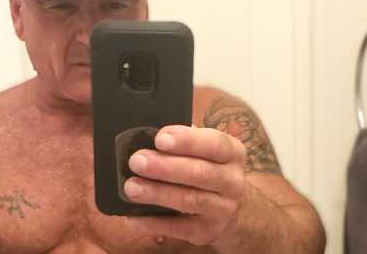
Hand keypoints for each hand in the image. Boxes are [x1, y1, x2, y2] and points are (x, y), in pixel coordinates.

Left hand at [123, 125, 247, 245]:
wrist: (235, 207)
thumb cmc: (210, 166)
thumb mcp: (208, 149)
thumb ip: (186, 141)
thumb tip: (149, 136)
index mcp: (233, 152)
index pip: (214, 144)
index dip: (187, 141)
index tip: (160, 138)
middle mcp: (233, 181)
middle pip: (199, 173)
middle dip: (165, 167)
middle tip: (137, 161)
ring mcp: (223, 209)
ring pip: (189, 200)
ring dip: (157, 193)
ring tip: (131, 187)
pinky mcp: (207, 231)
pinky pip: (179, 228)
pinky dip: (154, 223)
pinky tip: (133, 217)